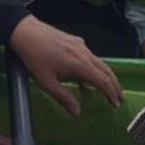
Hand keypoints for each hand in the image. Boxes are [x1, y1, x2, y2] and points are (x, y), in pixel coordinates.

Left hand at [7, 15, 122, 116]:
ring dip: (105, 75)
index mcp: (80, 65)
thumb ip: (64, 98)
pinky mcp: (74, 40)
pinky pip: (89, 56)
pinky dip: (93, 67)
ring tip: (106, 87)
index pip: (103, 81)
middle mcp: (84, 53)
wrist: (26, 32)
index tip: (116, 103)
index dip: (111, 93)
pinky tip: (85, 75)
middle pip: (106, 70)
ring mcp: (80, 45)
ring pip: (99, 62)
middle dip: (114, 85)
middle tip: (119, 97)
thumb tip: (77, 113)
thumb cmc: (34, 57)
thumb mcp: (47, 83)